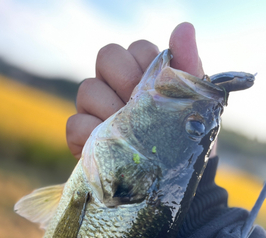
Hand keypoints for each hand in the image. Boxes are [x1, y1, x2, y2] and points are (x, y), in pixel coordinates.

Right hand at [66, 22, 216, 158]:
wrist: (173, 180)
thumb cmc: (182, 140)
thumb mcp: (191, 106)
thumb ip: (187, 68)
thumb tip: (183, 28)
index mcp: (141, 74)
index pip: (135, 48)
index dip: (145, 64)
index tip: (157, 89)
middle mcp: (114, 87)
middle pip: (106, 57)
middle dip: (125, 78)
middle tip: (138, 105)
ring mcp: (94, 111)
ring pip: (87, 89)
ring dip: (109, 110)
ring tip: (128, 132)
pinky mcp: (81, 138)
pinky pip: (75, 124)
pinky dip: (90, 135)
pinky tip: (108, 148)